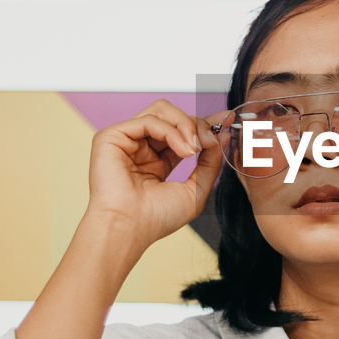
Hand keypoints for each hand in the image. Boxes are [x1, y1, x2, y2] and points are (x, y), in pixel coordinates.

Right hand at [84, 98, 226, 249]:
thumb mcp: (195, 190)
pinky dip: (172, 131)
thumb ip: (210, 163)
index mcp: (156, 161)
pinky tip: (183, 150)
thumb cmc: (156, 218)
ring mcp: (126, 141)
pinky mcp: (111, 136)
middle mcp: (140, 148)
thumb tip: (223, 137)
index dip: (205, 123)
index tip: (227, 120)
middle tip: (212, 139)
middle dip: (198, 124)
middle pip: (173, 116)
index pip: (181, 131)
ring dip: (186, 125)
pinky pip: (149, 120)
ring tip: (195, 148)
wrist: (130, 228)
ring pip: (161, 110)